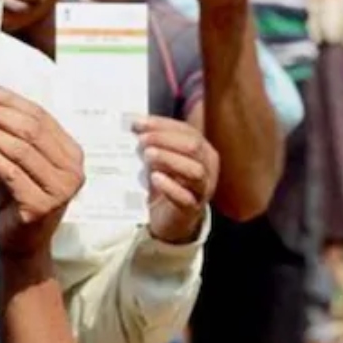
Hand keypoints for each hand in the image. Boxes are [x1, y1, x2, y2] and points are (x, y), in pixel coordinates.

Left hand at [0, 85, 84, 259]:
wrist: (23, 240)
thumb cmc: (20, 194)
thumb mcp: (20, 159)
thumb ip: (12, 131)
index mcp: (72, 154)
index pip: (41, 117)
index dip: (12, 101)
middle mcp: (73, 171)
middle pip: (32, 130)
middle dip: (1, 115)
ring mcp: (59, 191)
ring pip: (21, 150)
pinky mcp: (40, 206)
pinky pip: (11, 172)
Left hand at [134, 117, 217, 243]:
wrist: (170, 218)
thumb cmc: (166, 182)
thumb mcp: (161, 159)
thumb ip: (153, 142)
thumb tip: (134, 124)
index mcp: (202, 149)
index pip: (186, 130)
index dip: (162, 125)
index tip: (137, 123)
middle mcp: (207, 167)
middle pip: (193, 147)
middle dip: (165, 140)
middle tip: (142, 140)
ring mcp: (203, 189)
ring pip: (195, 171)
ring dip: (170, 160)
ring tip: (148, 155)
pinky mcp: (192, 209)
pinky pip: (186, 198)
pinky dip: (171, 187)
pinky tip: (155, 178)